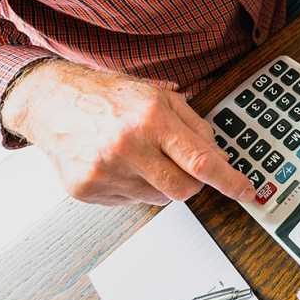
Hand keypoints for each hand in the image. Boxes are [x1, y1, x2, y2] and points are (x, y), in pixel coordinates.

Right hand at [1, 59, 254, 205]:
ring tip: (140, 156)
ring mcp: (105, 171)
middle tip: (181, 165)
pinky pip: (130, 202)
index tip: (247, 192)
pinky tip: (119, 164)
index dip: (229, 180)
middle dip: (192, 182)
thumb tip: (219, 156)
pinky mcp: (86, 189)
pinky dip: (133, 187)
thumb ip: (194, 126)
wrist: (52, 101)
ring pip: (157, 198)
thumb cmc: (107, 96)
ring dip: (159, 182)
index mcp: (150, 118)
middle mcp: (127, 145)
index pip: (201, 160)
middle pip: (183, 189)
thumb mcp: (159, 97)